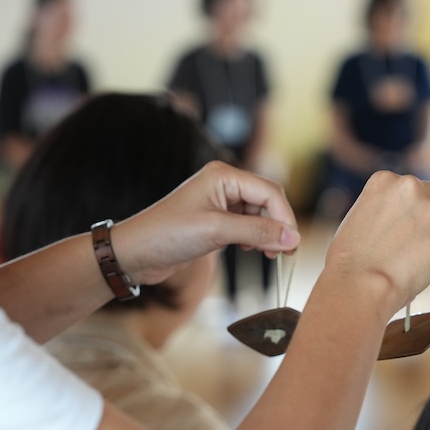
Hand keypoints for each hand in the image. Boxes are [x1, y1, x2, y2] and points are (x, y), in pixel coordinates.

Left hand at [113, 161, 298, 285]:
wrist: (136, 253)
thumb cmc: (168, 235)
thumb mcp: (217, 231)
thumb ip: (258, 232)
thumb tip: (293, 238)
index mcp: (224, 175)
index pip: (270, 191)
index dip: (285, 217)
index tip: (291, 244)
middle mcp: (224, 184)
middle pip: (268, 201)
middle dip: (279, 226)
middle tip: (284, 253)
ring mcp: (221, 202)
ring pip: (261, 215)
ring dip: (269, 234)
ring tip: (269, 255)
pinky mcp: (217, 220)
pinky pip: (248, 225)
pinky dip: (256, 238)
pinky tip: (252, 250)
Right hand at [324, 171, 429, 318]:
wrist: (359, 284)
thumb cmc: (351, 261)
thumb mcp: (361, 217)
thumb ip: (387, 210)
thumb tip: (408, 221)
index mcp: (386, 179)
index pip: (414, 189)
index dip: (412, 212)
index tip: (405, 229)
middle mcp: (411, 186)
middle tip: (415, 245)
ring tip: (412, 260)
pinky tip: (417, 269)